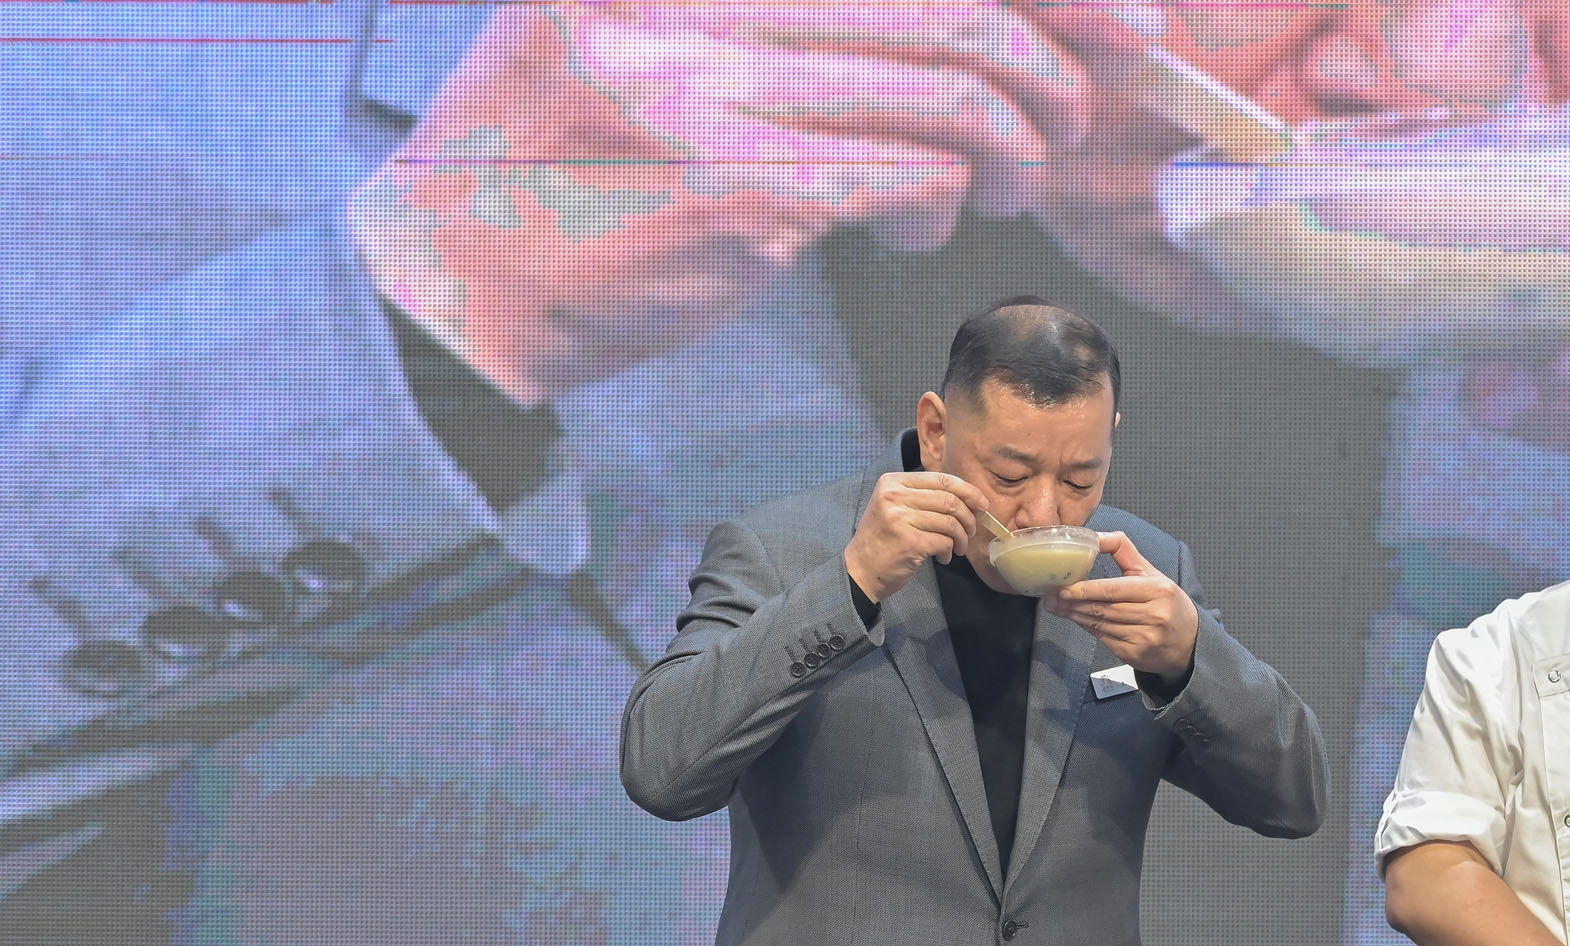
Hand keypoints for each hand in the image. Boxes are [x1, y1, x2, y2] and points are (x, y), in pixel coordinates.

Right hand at [351, 3, 1130, 402]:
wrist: (453, 287)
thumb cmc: (561, 170)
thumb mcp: (636, 39)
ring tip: (1011, 169)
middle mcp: (695, 2)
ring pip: (944, 87)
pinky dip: (943, 195)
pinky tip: (926, 217)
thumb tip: (943, 25)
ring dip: (1011, 136)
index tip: (1110, 12)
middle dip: (1058, 47)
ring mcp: (715, 91)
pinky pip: (905, 172)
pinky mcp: (740, 191)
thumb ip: (763, 20)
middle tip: (1097, 89)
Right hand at [843, 471, 988, 603]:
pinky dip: (949, 551)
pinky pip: (944, 541)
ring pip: (950, 522)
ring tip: (958, 548)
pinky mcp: (909, 541)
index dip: (967, 491)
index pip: (941, 479)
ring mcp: (900, 518)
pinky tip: (943, 557)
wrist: (859, 570)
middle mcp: (894, 496)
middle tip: (971, 532)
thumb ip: (923, 497)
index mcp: (892, 482)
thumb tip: (969, 498)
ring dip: (961, 538)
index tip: (981, 504)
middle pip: (949, 500)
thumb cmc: (883, 540)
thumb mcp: (894, 507)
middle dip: (969, 517)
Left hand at [1043, 531, 1198, 678]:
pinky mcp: (1136, 655)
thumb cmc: (1166, 602)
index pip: (1113, 590)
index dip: (1085, 590)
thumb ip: (1123, 550)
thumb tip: (1095, 536)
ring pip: (1100, 625)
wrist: (1189, 641)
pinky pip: (1104, 639)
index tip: (1063, 589)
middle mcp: (1154, 615)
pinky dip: (1087, 628)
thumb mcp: (1150, 572)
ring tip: (1056, 608)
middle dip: (1073, 604)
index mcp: (1157, 590)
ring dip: (1075, 616)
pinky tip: (1076, 619)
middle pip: (1103, 609)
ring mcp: (1145, 638)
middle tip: (1050, 598)